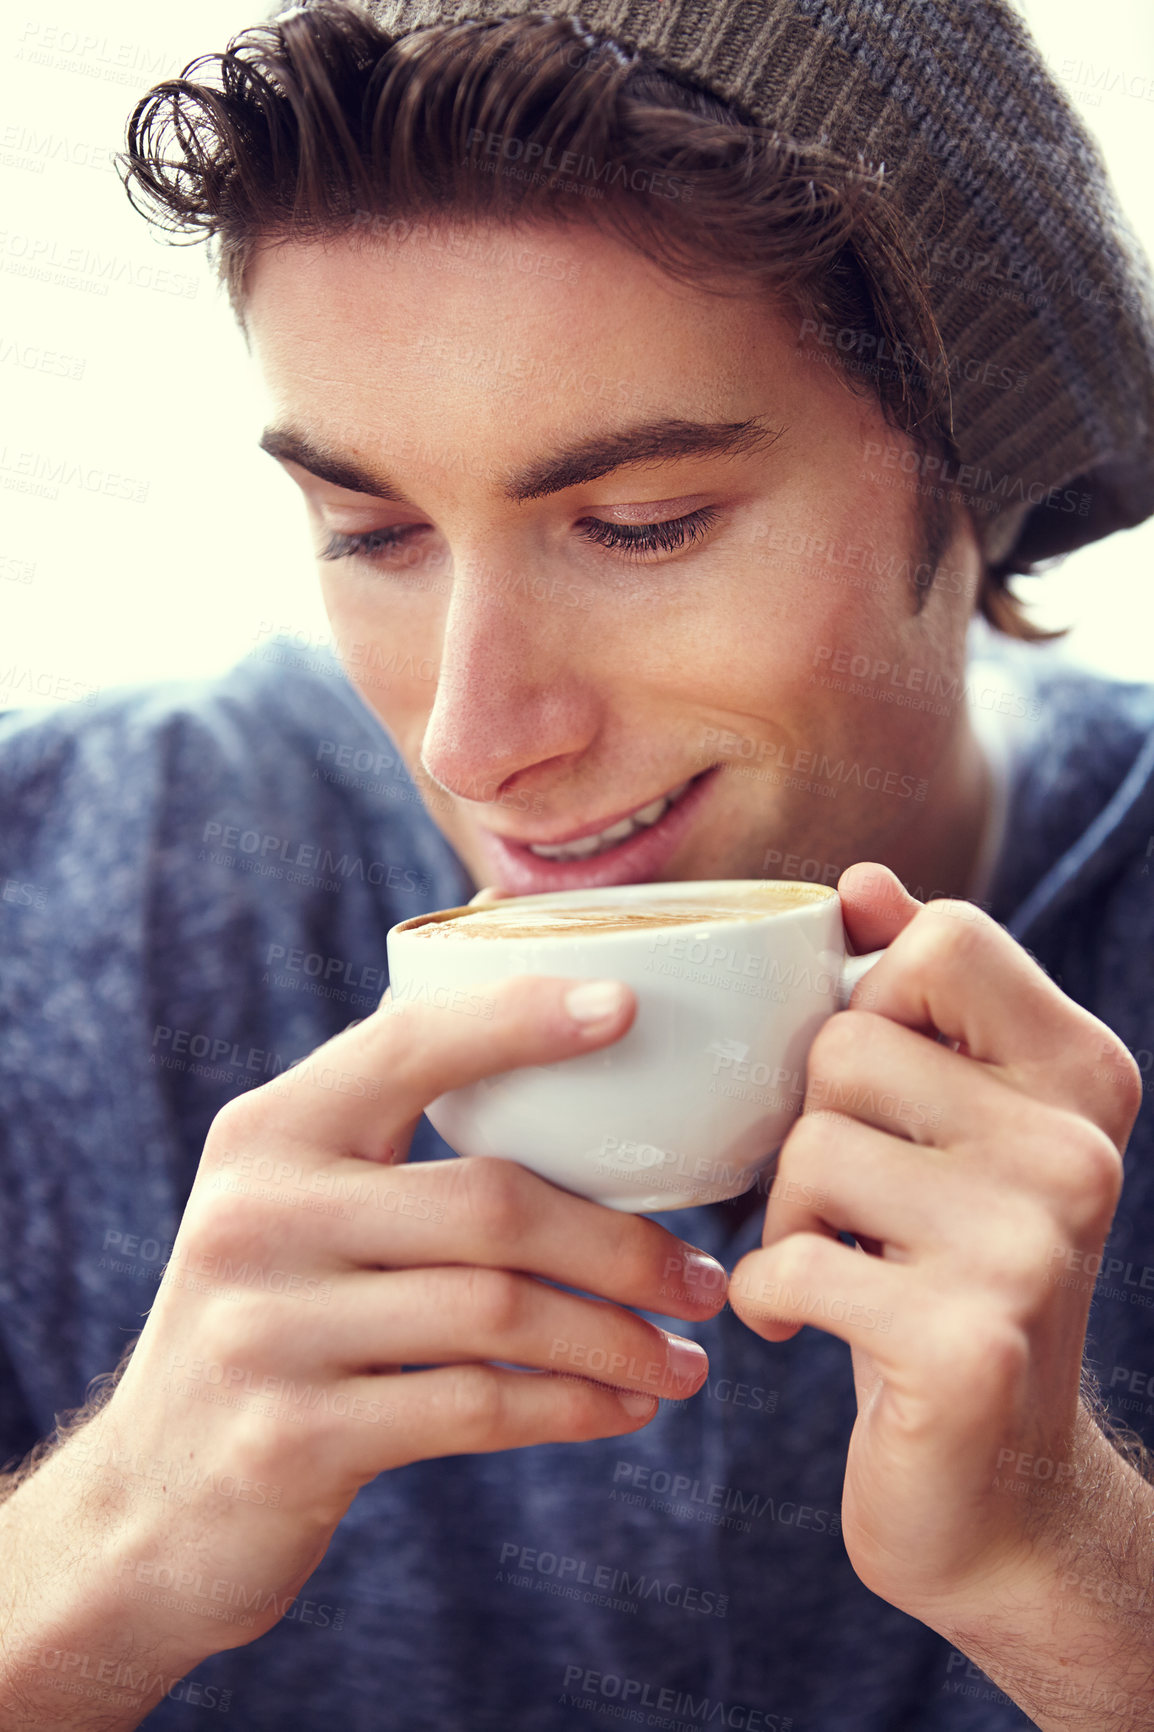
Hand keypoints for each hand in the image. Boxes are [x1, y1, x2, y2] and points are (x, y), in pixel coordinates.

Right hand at [69, 974, 725, 1660]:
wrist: (150, 1504)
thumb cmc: (270, 1326)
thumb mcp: (285, 1208)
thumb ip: (377, 1132)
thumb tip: (531, 1022)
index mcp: (267, 1132)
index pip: (409, 1046)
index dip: (521, 1018)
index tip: (629, 1007)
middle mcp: (257, 1215)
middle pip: (491, 1203)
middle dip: (623, 1244)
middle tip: (704, 1277)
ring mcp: (266, 1330)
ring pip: (499, 1311)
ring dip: (618, 1337)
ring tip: (686, 1356)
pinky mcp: (291, 1439)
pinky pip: (475, 1408)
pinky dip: (573, 1406)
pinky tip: (627, 1407)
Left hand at [728, 862, 1141, 1630]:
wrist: (1002, 1493)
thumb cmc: (953, 1276)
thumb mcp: (960, 1126)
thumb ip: (921, 998)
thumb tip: (863, 881)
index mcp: (1085, 1076)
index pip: (944, 939)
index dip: (873, 995)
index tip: (882, 1083)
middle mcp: (1076, 1151)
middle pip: (848, 1042)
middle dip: (813, 1121)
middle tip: (853, 1200)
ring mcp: (1028, 1247)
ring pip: (808, 1145)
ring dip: (786, 1212)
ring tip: (833, 1260)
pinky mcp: (962, 1343)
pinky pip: (787, 1259)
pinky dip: (768, 1293)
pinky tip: (803, 1323)